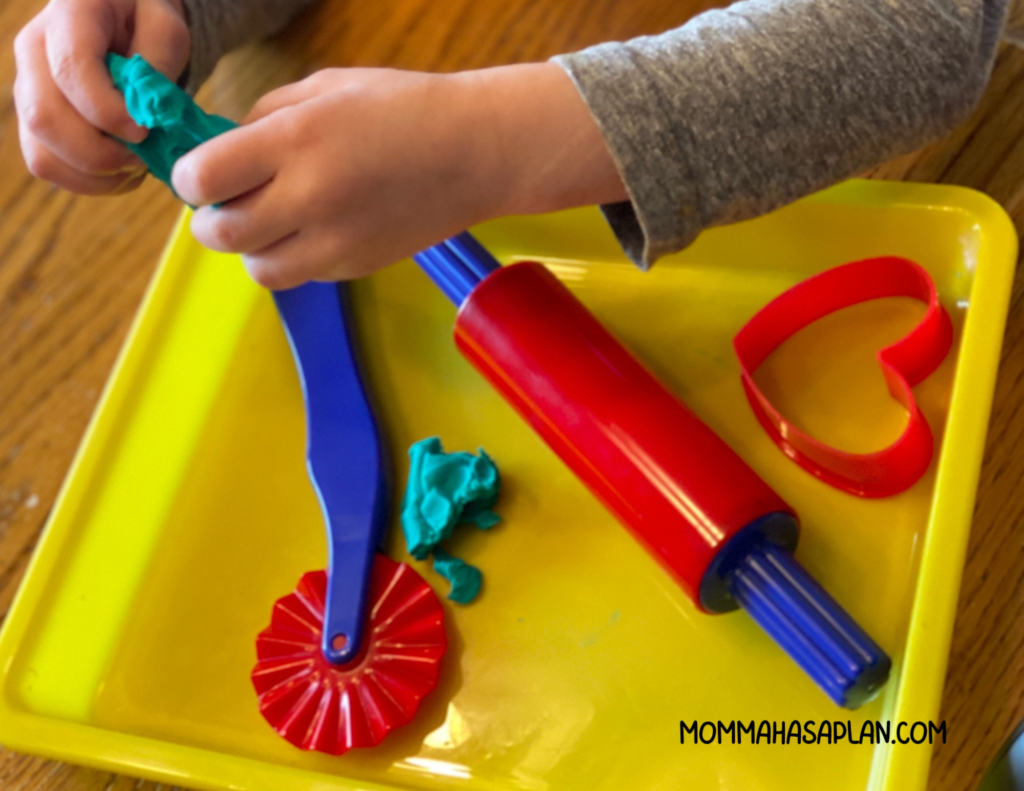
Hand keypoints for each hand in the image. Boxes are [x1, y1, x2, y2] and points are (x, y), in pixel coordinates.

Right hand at [14, 0, 189, 194]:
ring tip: (136, 164)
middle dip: (102, 153)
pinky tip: (122, 170)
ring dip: (97, 175)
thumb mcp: (165, 28)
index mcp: (67, 16)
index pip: (71, 70)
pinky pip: (50, 168)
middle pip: (46, 119)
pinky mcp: (36, 124)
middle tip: (143, 156)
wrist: (126, 22)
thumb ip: (157, 65)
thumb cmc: (146, 23)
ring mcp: (28, 91)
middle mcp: (33, 53)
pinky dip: (91, 182)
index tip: (144, 131)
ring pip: (43, 154)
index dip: (108, 112)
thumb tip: (144, 114)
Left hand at [172, 63, 626, 287]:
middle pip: (221, 235)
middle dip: (212, 221)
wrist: (474, 152)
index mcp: (295, 140)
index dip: (189, 178)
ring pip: (258, 269)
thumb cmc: (403, 108)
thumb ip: (265, 118)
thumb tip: (223, 150)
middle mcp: (310, 197)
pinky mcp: (356, 267)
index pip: (203, 178)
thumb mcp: (324, 88)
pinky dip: (296, 256)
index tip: (200, 174)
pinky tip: (320, 227)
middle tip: (227, 205)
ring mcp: (336, 241)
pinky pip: (301, 274)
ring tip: (275, 222)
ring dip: (254, 248)